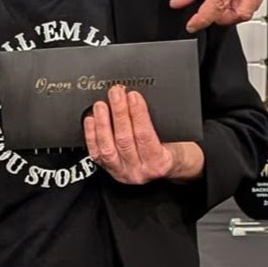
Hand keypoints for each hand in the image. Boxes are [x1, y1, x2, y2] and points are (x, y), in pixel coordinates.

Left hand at [83, 86, 202, 184]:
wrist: (169, 167)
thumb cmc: (173, 150)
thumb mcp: (175, 138)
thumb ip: (158, 123)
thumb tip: (139, 100)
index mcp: (159, 163)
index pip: (145, 136)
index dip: (138, 114)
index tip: (133, 96)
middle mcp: (139, 171)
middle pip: (124, 140)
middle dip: (119, 113)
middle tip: (116, 94)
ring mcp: (122, 172)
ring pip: (107, 148)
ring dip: (103, 123)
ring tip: (101, 105)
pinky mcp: (109, 170)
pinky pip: (96, 154)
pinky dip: (92, 135)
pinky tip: (91, 120)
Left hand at [171, 0, 266, 28]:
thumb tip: (180, 1)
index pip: (220, 3)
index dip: (204, 18)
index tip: (192, 24)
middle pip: (241, 12)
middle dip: (222, 18)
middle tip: (204, 12)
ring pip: (250, 7)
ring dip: (232, 11)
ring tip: (214, 2)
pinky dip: (240, 2)